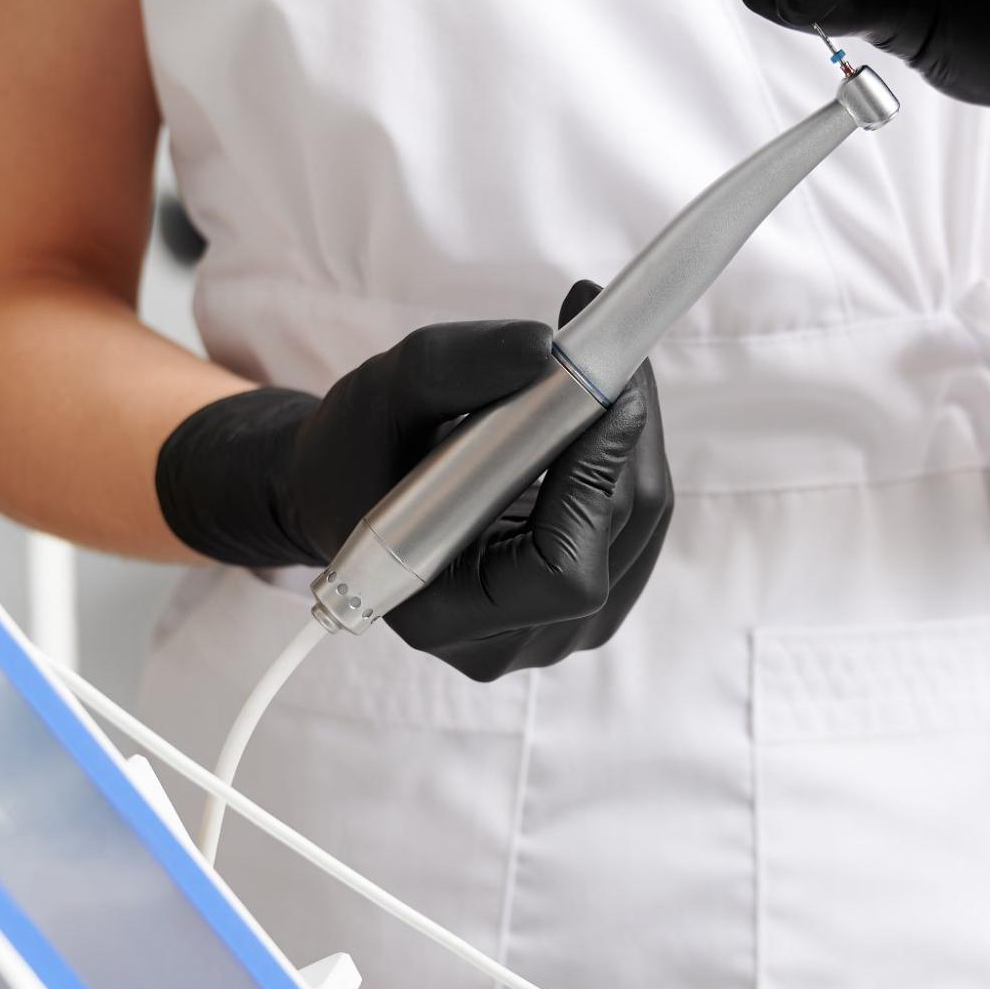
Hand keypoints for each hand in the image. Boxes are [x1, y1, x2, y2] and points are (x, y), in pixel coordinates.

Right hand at [155, 282, 672, 678]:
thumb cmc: (354, 451)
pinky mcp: (582, 601)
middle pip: (615, 538)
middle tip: (614, 346)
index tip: (603, 390)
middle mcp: (506, 642)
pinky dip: (626, 457)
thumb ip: (456, 367)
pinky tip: (597, 409)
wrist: (349, 490)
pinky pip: (636, 524)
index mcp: (442, 615)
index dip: (593, 481)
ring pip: (640, 526)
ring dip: (634, 435)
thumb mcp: (384, 394)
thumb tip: (546, 347)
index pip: (561, 572)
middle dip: (625, 433)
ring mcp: (551, 630)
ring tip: (603, 364)